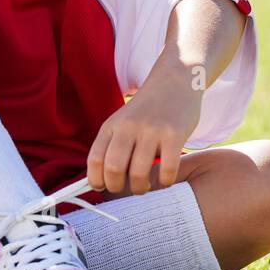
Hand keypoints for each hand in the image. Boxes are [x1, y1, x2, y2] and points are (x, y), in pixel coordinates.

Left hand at [86, 65, 202, 195]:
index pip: (95, 160)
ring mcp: (152, 131)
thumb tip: (101, 181)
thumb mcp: (122, 121)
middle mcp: (129, 127)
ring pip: (139, 174)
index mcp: (111, 126)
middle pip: (114, 170)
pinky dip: (165, 182)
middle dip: (117, 188)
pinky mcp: (174, 135)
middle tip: (125, 189)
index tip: (103, 187)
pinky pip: (167, 170)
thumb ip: (112, 145)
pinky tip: (165, 178)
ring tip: (144, 186)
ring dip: (140, 188)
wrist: (175, 80)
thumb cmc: (147, 109)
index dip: (96, 181)